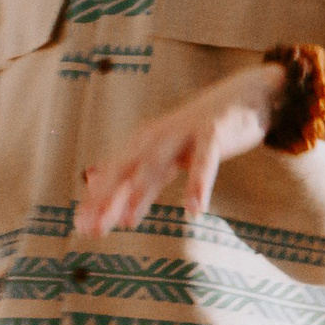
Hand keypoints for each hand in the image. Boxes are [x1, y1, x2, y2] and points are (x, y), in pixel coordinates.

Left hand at [75, 64, 282, 234]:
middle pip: (125, 170)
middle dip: (107, 199)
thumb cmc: (202, 130)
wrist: (244, 95)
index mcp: (143, 142)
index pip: (113, 174)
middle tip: (93, 229)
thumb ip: (139, 175)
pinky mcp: (214, 132)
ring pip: (157, 164)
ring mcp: (184, 133)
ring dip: (140, 192)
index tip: (80, 228)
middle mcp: (156, 136)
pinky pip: (204, 161)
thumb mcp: (167, 153)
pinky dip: (198, 184)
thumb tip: (101, 191)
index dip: (96, 200)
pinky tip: (195, 210)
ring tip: (128, 221)